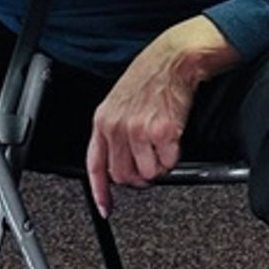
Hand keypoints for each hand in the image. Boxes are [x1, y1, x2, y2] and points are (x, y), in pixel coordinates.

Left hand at [85, 16, 239, 217]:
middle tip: (149, 163)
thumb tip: (119, 162)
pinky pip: (168, 163)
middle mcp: (117, 127)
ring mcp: (138, 131)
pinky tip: (172, 136)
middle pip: (123, 176)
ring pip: (148, 174)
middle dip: (138, 176)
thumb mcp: (119, 102)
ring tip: (161, 143)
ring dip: (158, 166)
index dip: (100, 191)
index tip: (104, 208)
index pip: (95, 164)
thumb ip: (114, 131)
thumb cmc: (148, 79)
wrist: (172, 60)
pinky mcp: (162, 132)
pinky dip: (173, 156)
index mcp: (102, 120)